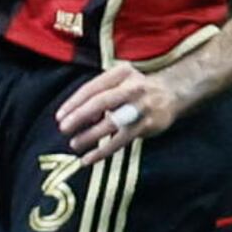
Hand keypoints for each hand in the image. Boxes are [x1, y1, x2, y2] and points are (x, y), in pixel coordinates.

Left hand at [54, 63, 186, 162]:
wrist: (172, 93)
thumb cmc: (136, 89)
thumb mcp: (120, 81)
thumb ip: (99, 94)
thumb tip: (78, 117)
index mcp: (122, 73)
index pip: (92, 87)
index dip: (74, 102)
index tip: (60, 116)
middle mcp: (132, 87)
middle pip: (101, 102)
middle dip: (80, 116)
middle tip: (64, 128)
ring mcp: (141, 106)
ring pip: (111, 123)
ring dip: (90, 135)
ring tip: (74, 144)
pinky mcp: (147, 125)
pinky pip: (121, 141)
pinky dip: (103, 151)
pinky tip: (88, 159)